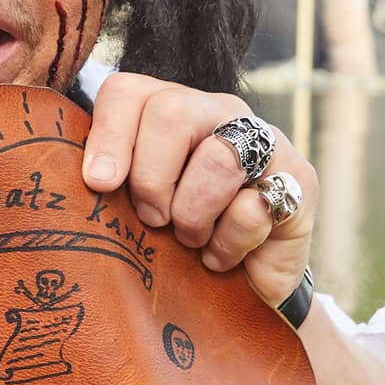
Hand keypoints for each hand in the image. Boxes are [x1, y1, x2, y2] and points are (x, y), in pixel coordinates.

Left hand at [80, 72, 310, 306]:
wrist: (242, 292)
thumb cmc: (178, 244)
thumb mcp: (134, 211)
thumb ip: (109, 184)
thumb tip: (84, 180)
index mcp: (171, 110)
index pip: (128, 92)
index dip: (108, 137)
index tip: (99, 184)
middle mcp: (219, 114)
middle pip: (171, 113)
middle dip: (152, 179)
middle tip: (154, 219)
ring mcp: (266, 142)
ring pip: (217, 159)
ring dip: (193, 216)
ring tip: (192, 238)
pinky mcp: (300, 181)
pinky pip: (254, 207)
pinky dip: (228, 244)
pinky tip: (224, 255)